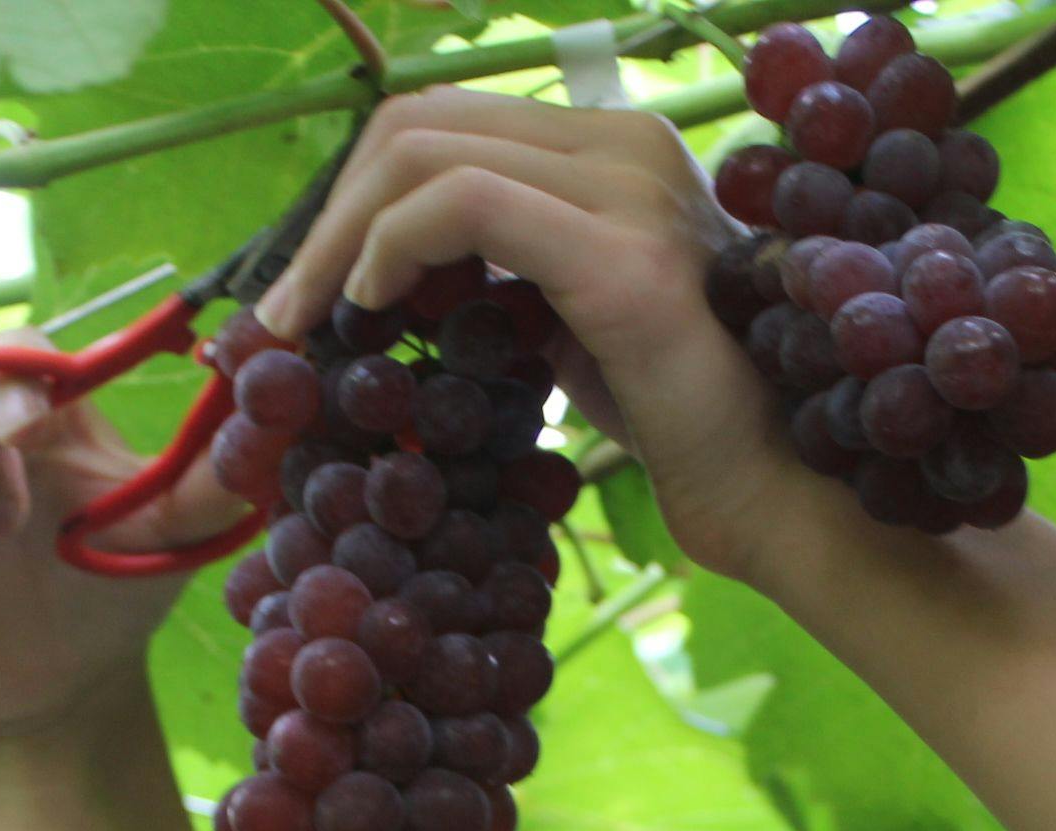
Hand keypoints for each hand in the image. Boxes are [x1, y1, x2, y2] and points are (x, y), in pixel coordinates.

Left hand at [246, 89, 842, 590]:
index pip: (449, 120)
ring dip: (340, 236)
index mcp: (615, 146)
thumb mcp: (566, 318)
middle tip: (287, 305)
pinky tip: (373, 307)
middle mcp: (628, 141)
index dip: (358, 189)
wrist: (768, 487)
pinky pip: (462, 203)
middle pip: (423, 118)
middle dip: (331, 208)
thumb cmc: (672, 420)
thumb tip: (385, 266)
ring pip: (426, 150)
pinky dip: (389, 247)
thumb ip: (499, 269)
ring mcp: (630, 188)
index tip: (313, 278)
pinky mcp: (621, 255)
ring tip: (311, 317)